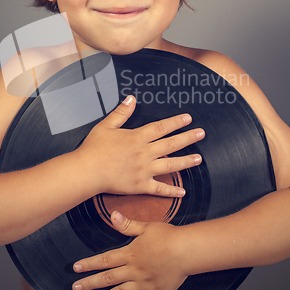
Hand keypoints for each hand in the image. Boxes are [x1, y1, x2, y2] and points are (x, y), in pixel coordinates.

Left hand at [72, 211, 186, 289]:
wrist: (186, 251)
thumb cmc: (167, 236)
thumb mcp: (146, 226)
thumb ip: (128, 224)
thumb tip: (113, 214)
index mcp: (130, 254)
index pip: (105, 259)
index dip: (89, 264)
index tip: (76, 268)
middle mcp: (134, 270)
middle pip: (108, 278)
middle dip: (90, 283)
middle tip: (75, 288)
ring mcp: (144, 284)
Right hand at [76, 95, 204, 196]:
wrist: (87, 171)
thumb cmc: (94, 148)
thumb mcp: (106, 126)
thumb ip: (121, 112)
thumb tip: (131, 98)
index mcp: (137, 137)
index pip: (161, 127)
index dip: (176, 122)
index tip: (188, 118)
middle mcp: (144, 153)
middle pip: (170, 144)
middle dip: (187, 137)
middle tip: (201, 133)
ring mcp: (144, 170)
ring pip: (170, 165)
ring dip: (186, 161)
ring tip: (199, 159)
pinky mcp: (140, 186)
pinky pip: (159, 189)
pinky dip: (171, 191)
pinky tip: (182, 191)